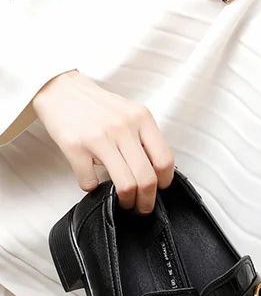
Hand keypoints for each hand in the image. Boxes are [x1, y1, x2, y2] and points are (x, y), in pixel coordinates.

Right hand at [32, 71, 174, 213]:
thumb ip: (145, 137)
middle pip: (146, 178)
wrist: (60, 89)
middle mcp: (123, 127)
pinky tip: (93, 183)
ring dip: (126, 201)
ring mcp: (98, 137)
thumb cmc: (98, 106)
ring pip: (125, 184)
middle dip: (147, 200)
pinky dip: (93, 189)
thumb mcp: (130, 113)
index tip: (159, 188)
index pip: (164, 160)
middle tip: (142, 206)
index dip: (164, 182)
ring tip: (124, 202)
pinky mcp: (75, 146)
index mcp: (141, 119)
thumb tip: (156, 171)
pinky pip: (90, 181)